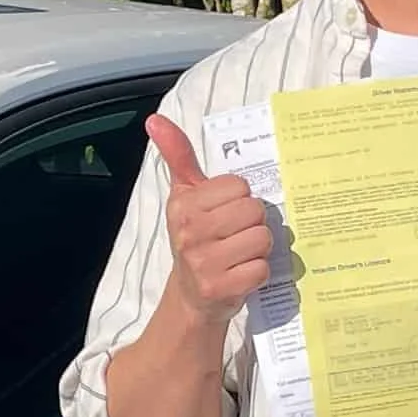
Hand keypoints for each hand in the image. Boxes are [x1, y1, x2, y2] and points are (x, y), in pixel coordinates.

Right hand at [147, 115, 271, 324]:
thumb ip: (178, 156)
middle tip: (235, 236)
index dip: (240, 200)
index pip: (239, 186)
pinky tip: (241, 275)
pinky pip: (261, 269)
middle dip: (252, 224)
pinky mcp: (221, 288)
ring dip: (258, 249)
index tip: (225, 214)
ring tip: (239, 255)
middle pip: (254, 211)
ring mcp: (204, 262)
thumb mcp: (185, 195)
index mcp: (183, 205)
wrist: (192, 296)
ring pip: (262, 238)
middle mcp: (189, 232)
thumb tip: (155, 120)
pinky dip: (258, 273)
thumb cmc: (196, 238)